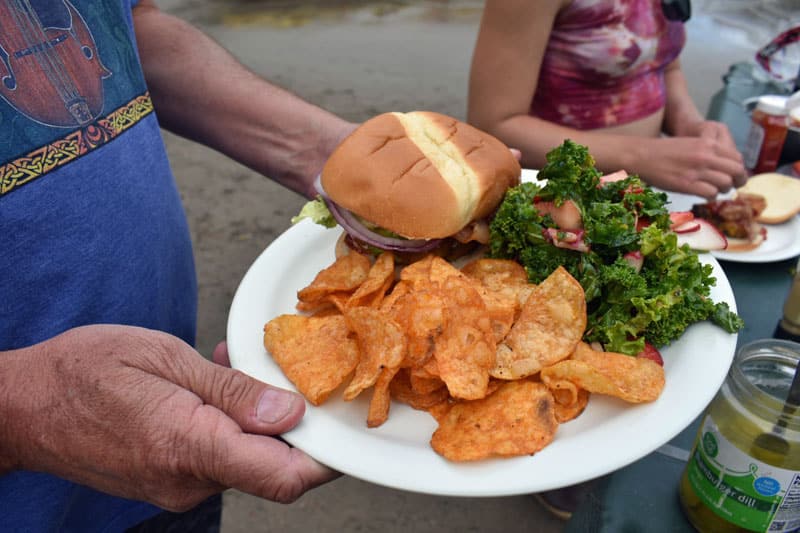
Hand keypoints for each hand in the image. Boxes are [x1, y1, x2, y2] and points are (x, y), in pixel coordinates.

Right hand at [1, 324, 337, 510]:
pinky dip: (228, 424)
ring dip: (254, 416)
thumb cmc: (84, 372)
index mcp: (190, 447)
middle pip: (272, 467)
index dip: (326, 457)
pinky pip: (218, 456)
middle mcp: (188, 480)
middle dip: (290, 422)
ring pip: (246, 457)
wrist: (21, 408)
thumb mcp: (164, 359)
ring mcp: (177, 487)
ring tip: (228, 366)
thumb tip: (291, 414)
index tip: (343, 427)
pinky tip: (211, 386)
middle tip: (282, 371)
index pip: (285, 476)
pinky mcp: (169, 481)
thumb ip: (232, 392)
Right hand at [633, 133, 745, 197]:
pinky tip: (704, 195)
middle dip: (736, 181)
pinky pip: (711, 193)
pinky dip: (711, 196)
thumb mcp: (691, 144)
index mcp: (708, 144)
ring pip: (725, 183)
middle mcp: (706, 156)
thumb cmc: (664, 152)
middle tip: (730, 186)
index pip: (737, 158)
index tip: (734, 176)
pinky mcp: (687, 184)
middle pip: (736, 171)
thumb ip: (709, 152)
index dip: (739, 170)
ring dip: (722, 190)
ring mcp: (697, 171)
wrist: (642, 156)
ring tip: (713, 190)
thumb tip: (724, 166)